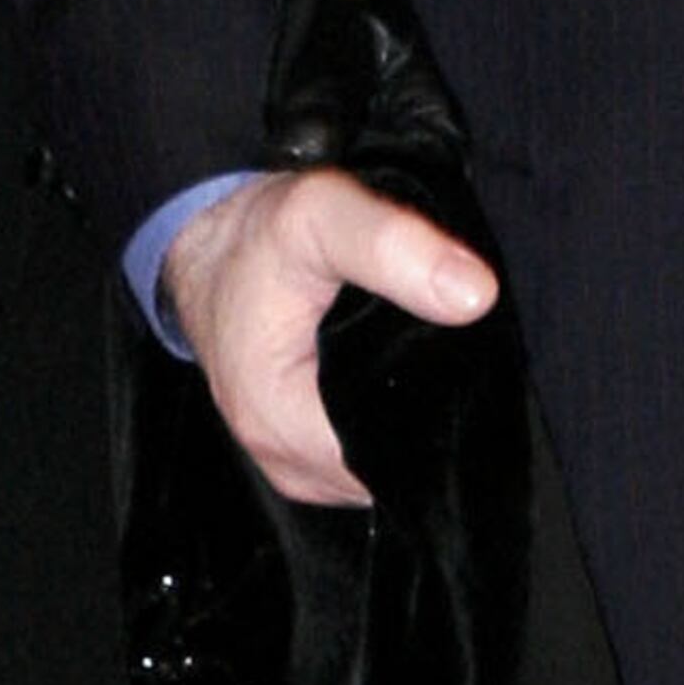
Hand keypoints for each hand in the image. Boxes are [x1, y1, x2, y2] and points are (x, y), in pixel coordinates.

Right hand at [163, 162, 497, 509]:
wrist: (208, 250)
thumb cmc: (256, 238)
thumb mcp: (321, 215)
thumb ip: (391, 245)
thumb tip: (475, 293)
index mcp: (281, 421)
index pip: (400, 452)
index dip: (443, 408)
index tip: (466, 356)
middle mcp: (288, 463)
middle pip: (398, 465)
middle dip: (434, 414)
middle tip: (447, 346)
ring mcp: (297, 469)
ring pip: (387, 467)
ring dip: (415, 419)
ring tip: (420, 356)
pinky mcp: (307, 460)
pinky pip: (367, 457)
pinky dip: (391, 421)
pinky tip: (399, 376)